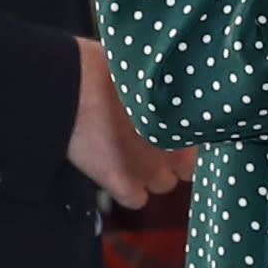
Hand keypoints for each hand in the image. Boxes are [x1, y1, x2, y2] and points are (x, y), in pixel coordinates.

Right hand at [68, 38, 185, 210]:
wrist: (68, 85)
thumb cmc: (100, 68)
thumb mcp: (142, 70)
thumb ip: (161, 87)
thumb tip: (167, 83)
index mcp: (184, 117)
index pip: (199, 137)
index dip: (184, 135)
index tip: (171, 130)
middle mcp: (174, 146)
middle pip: (186, 165)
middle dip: (171, 157)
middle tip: (151, 145)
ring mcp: (150, 168)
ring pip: (163, 183)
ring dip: (150, 174)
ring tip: (130, 157)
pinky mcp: (122, 182)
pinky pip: (135, 199)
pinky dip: (128, 190)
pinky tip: (117, 174)